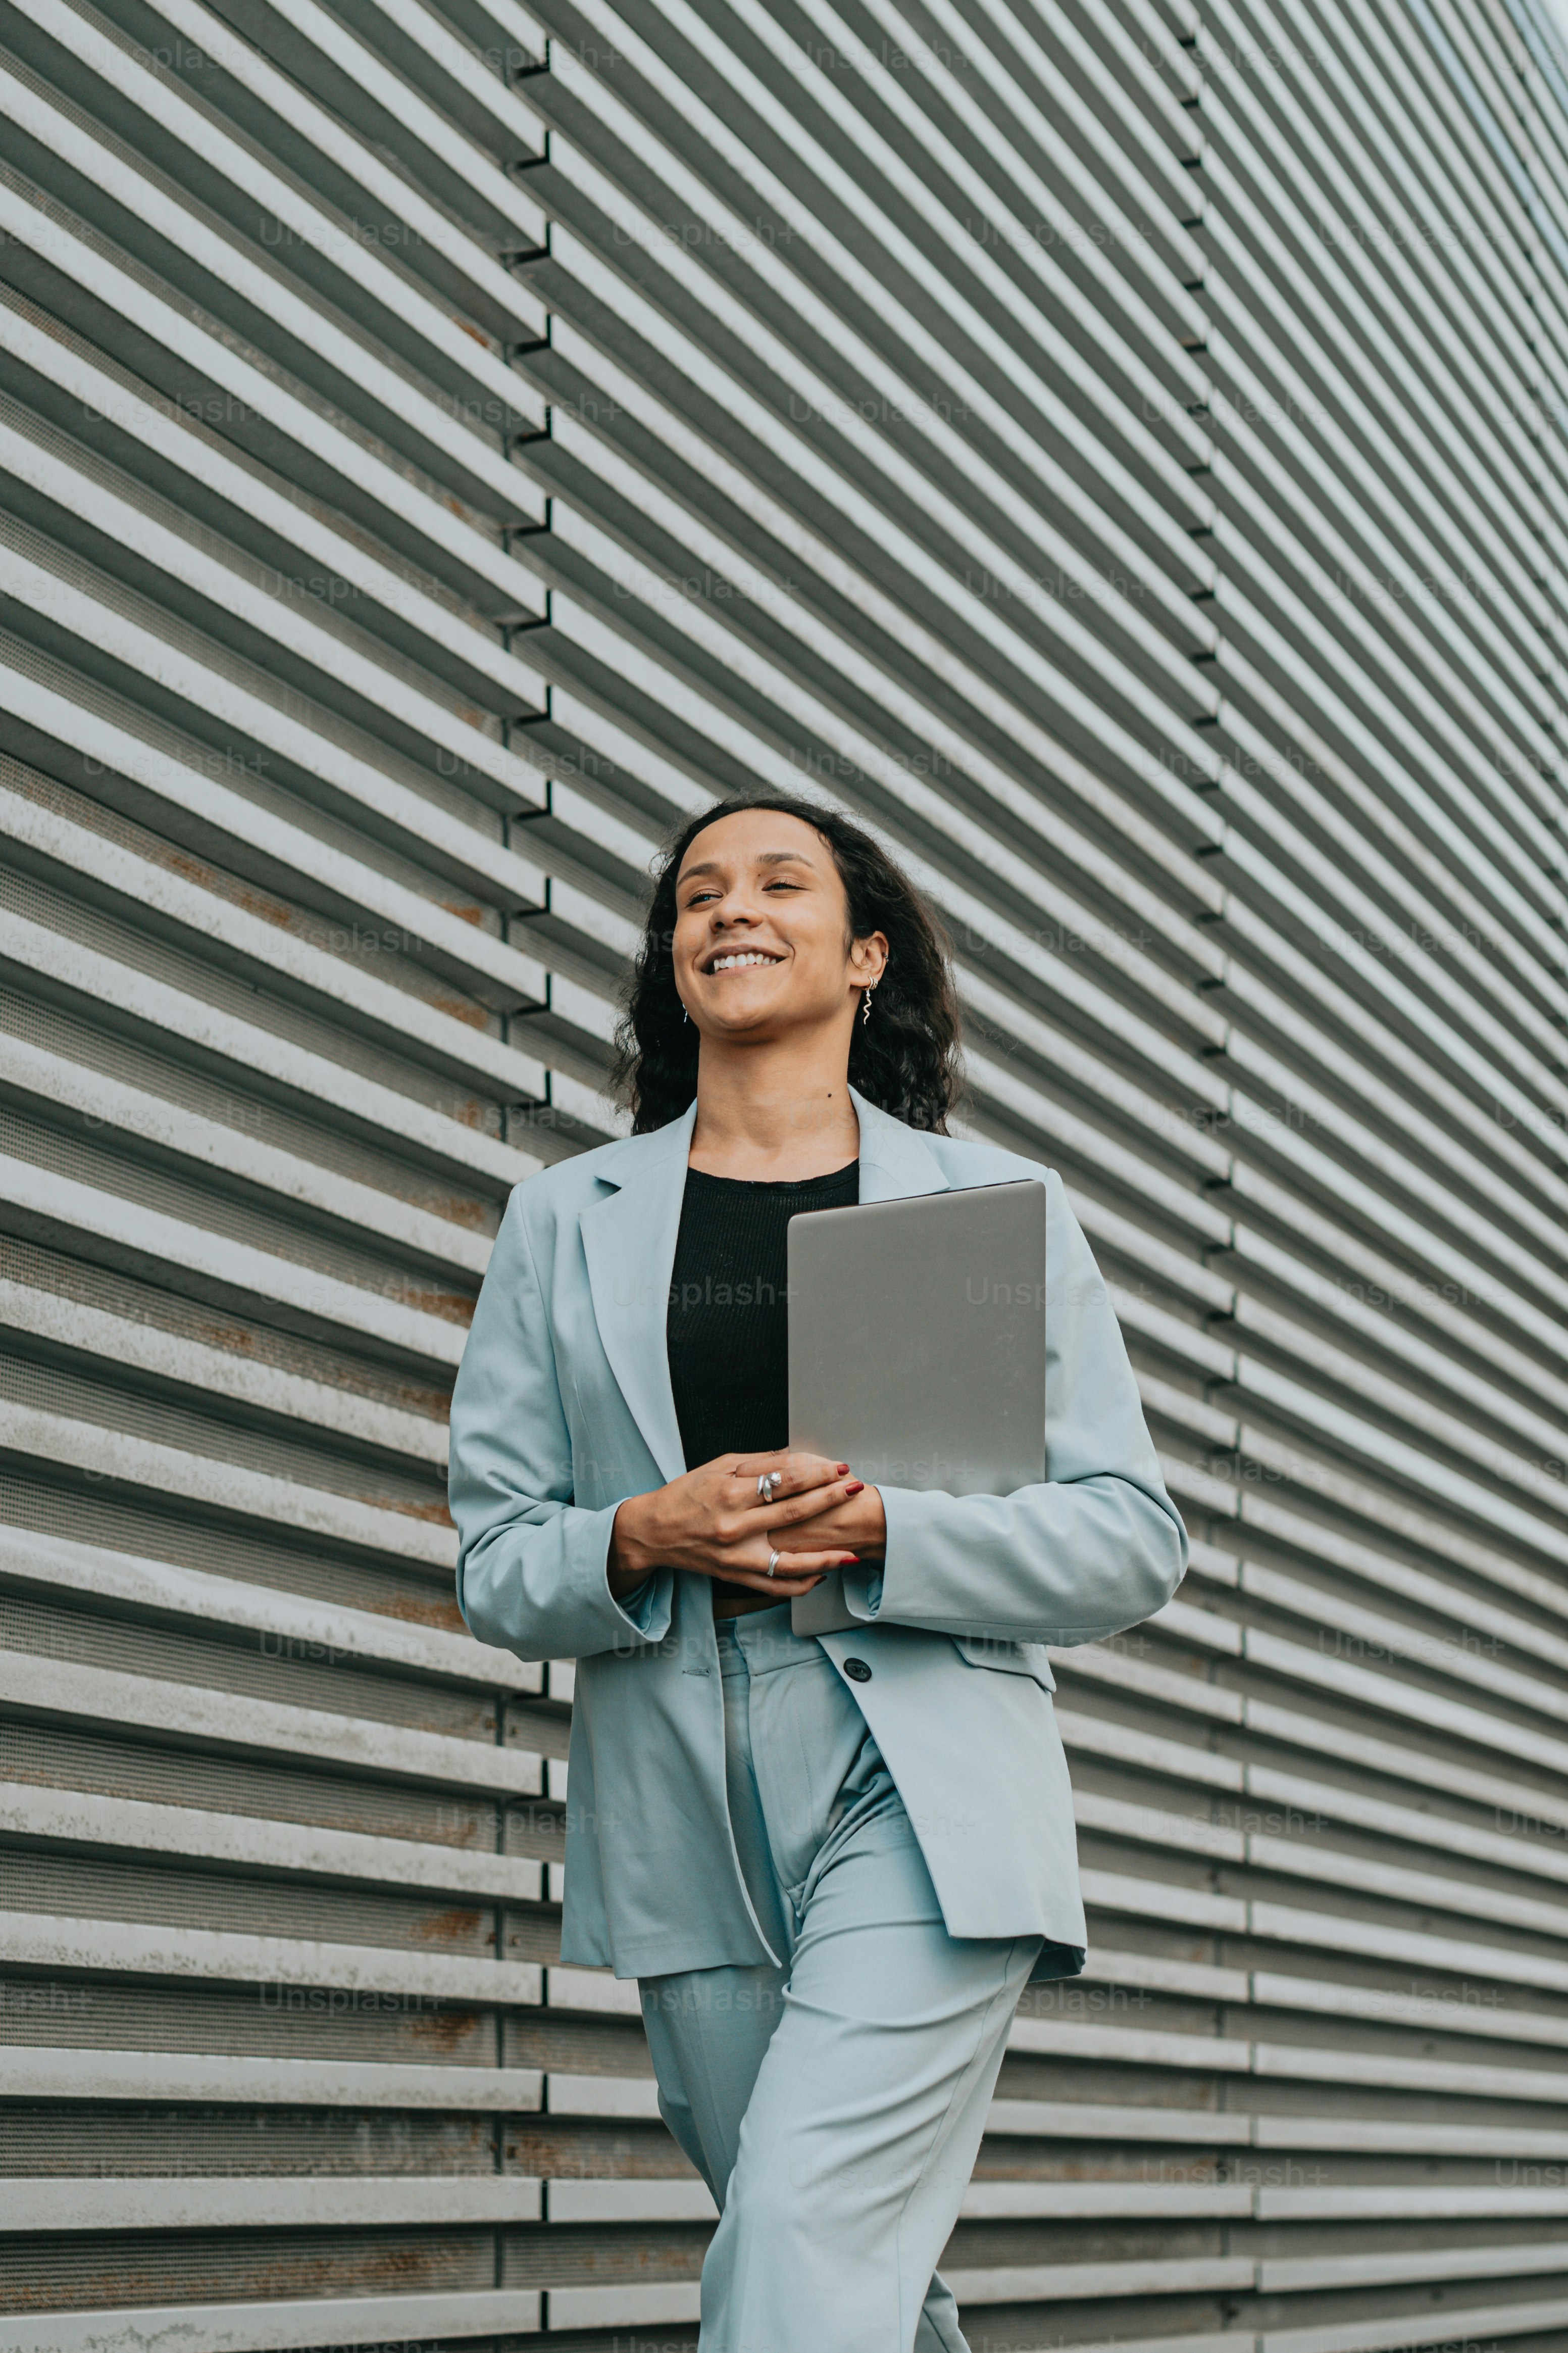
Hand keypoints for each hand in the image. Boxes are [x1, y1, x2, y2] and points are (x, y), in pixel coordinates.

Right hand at [608, 1450, 865, 1600]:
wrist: (654, 1531)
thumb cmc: (686, 1494)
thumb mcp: (719, 1466)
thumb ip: (760, 1463)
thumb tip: (798, 1457)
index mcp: (731, 1493)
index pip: (784, 1481)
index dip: (816, 1473)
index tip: (839, 1468)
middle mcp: (735, 1527)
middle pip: (794, 1513)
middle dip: (831, 1500)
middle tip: (855, 1489)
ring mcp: (736, 1556)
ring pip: (789, 1562)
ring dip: (825, 1557)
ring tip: (852, 1552)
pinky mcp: (734, 1576)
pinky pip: (774, 1586)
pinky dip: (800, 1584)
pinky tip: (821, 1575)